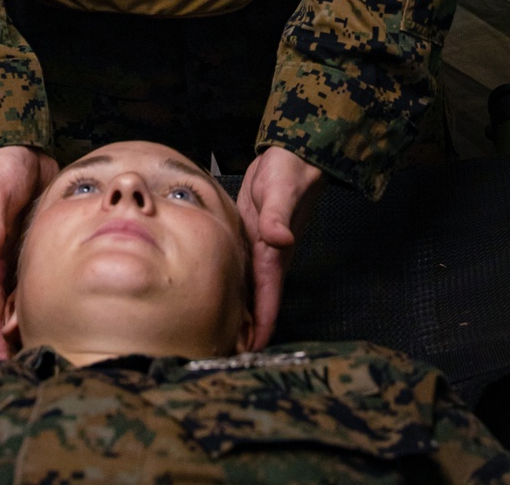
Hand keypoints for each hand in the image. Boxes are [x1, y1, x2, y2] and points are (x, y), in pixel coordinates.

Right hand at [0, 145, 57, 359]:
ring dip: (40, 318)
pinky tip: (73, 307)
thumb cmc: (0, 167)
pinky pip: (50, 273)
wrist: (19, 144)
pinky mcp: (45, 241)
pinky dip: (57, 291)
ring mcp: (27, 252)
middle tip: (41, 362)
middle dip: (20, 337)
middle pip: (14, 308)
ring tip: (59, 345)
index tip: (3, 361)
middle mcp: (8, 259)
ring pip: (33, 295)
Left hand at [237, 147, 324, 348]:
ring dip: (238, 312)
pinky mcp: (250, 235)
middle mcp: (268, 257)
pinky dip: (232, 286)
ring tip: (218, 336)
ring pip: (247, 289)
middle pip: (257, 303)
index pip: (267, 302)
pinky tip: (217, 294)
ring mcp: (259, 247)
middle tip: (221, 355)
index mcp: (275, 255)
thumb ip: (278, 216)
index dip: (260, 331)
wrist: (293, 153)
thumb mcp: (281, 192)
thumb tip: (281, 239)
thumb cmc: (290, 172)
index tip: (246, 356)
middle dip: (246, 331)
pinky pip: (240, 268)